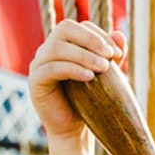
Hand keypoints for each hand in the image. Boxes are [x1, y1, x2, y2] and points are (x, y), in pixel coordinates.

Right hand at [28, 20, 126, 139]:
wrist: (75, 129)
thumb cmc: (91, 100)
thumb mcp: (106, 75)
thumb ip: (111, 54)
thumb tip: (119, 34)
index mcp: (64, 45)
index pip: (78, 26)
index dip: (98, 35)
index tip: (117, 54)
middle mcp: (48, 50)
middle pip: (64, 29)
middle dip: (90, 39)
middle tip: (109, 56)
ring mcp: (38, 64)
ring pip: (56, 48)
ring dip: (83, 55)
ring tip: (103, 68)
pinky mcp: (35, 81)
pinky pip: (50, 68)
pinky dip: (72, 69)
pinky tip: (89, 77)